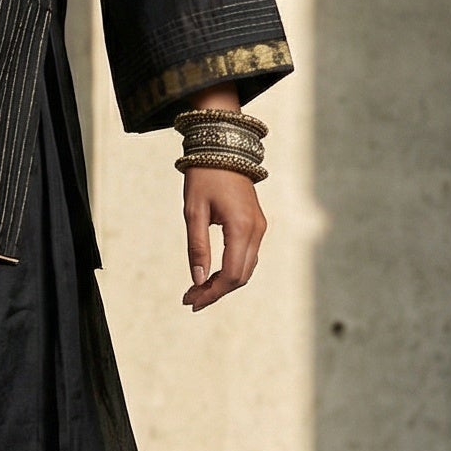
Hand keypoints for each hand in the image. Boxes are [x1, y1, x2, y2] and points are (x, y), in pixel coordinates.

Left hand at [182, 165, 265, 310]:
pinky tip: (212, 275)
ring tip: (197, 290)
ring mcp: (259, 228)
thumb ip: (197, 247)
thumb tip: (197, 280)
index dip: (212, 292)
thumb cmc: (204, 177)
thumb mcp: (193, 212)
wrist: (223, 149)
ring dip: (224, 283)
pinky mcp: (256, 225)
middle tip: (191, 300)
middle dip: (217, 292)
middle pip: (241, 277)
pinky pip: (247, 256)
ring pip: (246, 269)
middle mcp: (256, 231)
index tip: (190, 301)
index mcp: (241, 228)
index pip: (231, 274)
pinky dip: (231, 270)